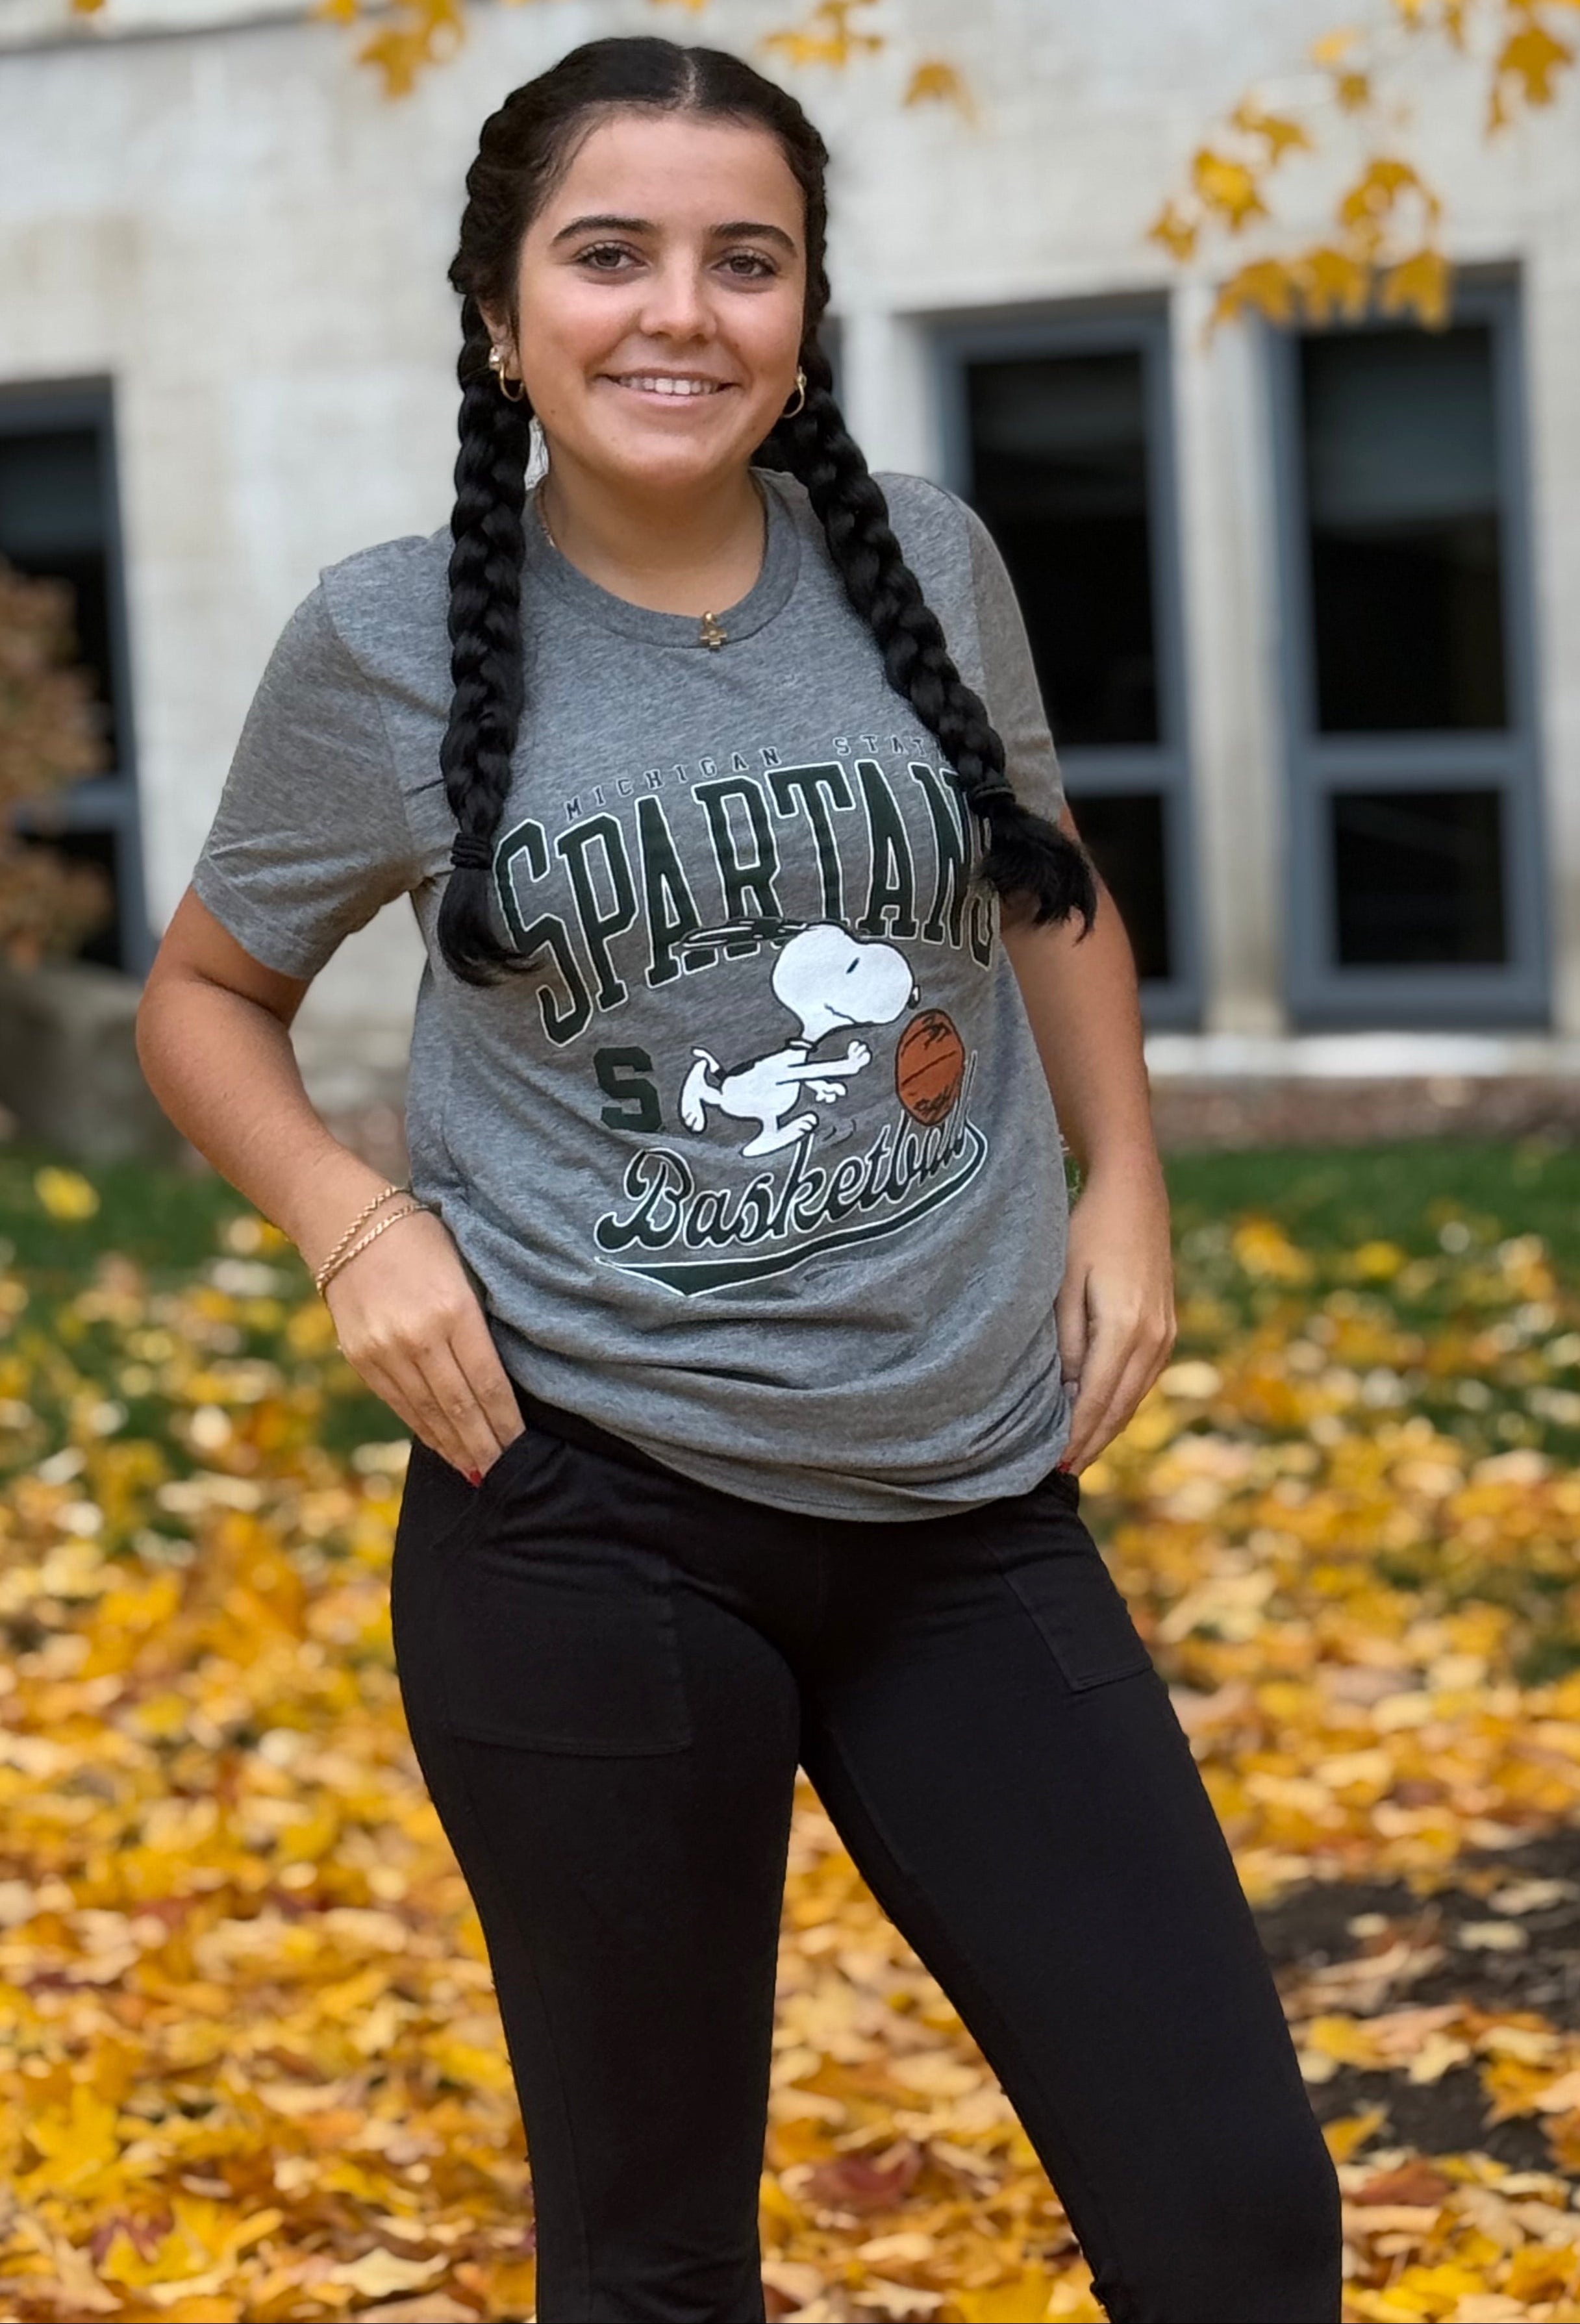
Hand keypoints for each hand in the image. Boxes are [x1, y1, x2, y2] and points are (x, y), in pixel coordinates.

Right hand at [322, 1207, 524, 1480]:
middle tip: (508, 1475)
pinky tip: (443, 1447)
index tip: (523, 1447)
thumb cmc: (421, 1239)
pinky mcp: (361, 1359)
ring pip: (428, 1413)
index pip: (488, 1382)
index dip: (507, 1421)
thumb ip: (479, 1323)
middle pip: (459, 1407)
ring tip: (479, 1473)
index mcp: (453, 1310)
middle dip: (485, 1446)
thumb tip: (500, 1378)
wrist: (347, 1224)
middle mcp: (418, 1337)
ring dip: (456, 1447)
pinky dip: (424, 1430)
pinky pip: (399, 1405)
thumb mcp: (465, 1269)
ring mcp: (385, 1351)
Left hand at [1054, 1158, 1175, 1473]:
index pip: (1096, 1399)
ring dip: (1109, 1428)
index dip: (1075, 1435)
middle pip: (1119, 1407)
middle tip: (1063, 1472)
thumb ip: (1067, 1342)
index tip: (1054, 1463)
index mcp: (1124, 1328)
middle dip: (1092, 1442)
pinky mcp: (1167, 1327)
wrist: (1133, 1195)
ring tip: (1080, 1453)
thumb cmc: (1087, 1232)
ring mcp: (1166, 1333)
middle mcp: (1153, 1337)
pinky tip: (1104, 1415)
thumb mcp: (1064, 1284)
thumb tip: (1067, 1392)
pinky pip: (1143, 1379)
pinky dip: (1122, 1403)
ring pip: (1134, 1397)